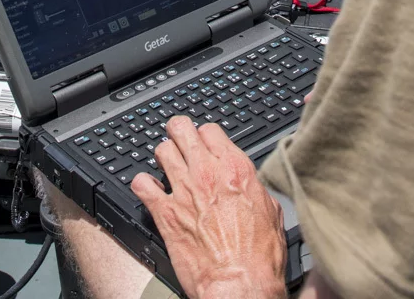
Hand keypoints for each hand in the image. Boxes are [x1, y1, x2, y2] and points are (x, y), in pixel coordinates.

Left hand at [131, 116, 286, 298]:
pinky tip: (149, 189)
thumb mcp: (272, 212)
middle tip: (178, 138)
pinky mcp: (165, 213)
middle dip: (178, 131)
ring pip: (162, 150)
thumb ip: (255, 189)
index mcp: (236, 170)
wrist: (240, 285)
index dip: (205, 135)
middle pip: (182, 130)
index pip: (211, 130)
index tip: (204, 142)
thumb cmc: (259, 258)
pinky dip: (143, 184)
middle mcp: (207, 174)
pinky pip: (141, 184)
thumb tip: (249, 184)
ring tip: (165, 165)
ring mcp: (184, 191)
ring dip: (163, 156)